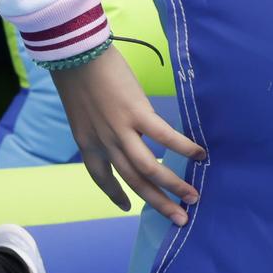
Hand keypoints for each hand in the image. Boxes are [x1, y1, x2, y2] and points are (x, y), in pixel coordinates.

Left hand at [52, 45, 205, 226]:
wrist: (73, 54)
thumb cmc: (76, 75)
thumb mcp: (81, 109)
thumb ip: (99, 124)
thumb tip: (121, 126)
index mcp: (86, 141)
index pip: (100, 176)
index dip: (113, 194)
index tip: (126, 207)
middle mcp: (103, 142)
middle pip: (131, 180)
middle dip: (156, 202)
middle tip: (179, 218)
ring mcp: (119, 129)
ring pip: (148, 168)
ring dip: (173, 185)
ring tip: (194, 196)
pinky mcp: (135, 112)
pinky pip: (163, 136)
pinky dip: (182, 147)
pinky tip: (200, 155)